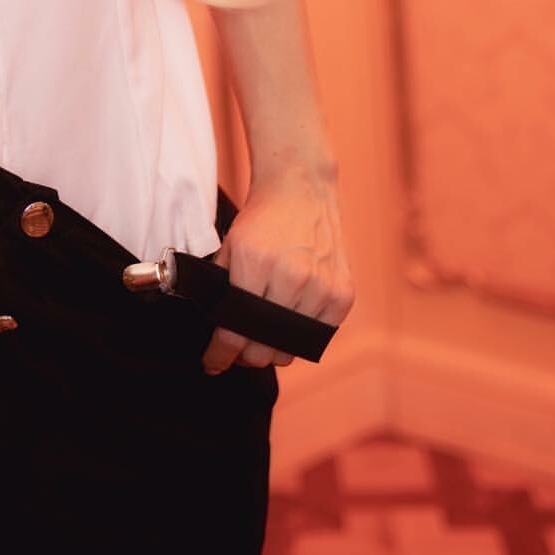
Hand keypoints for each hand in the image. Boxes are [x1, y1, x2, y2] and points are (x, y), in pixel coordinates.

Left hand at [201, 165, 354, 372]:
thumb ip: (220, 289)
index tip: (212, 364)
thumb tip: (215, 331)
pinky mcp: (342, 295)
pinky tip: (290, 320)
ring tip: (263, 335)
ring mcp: (321, 287)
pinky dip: (300, 336)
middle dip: (245, 355)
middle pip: (263, 348)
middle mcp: (292, 277)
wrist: (301, 191)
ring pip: (291, 347)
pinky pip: (318, 336)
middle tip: (238, 349)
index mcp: (256, 263)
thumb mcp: (229, 247)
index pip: (234, 330)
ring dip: (273, 348)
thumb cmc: (261, 221)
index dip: (220, 354)